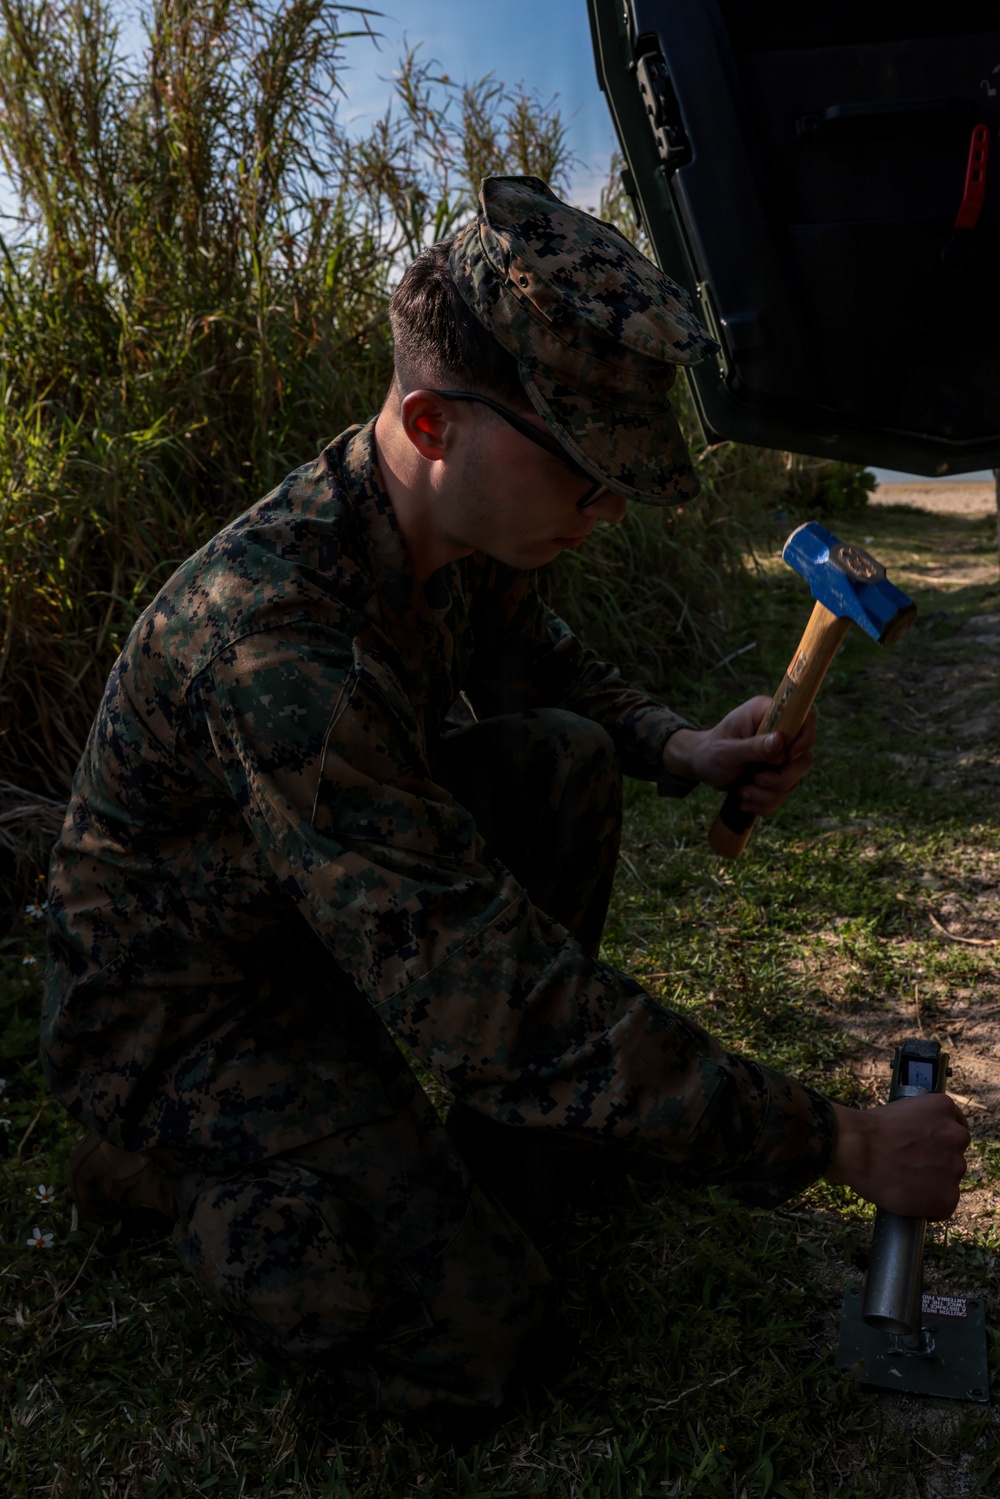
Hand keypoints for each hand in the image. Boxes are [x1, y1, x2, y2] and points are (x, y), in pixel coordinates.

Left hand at [662, 696, 815, 815]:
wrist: (700, 766)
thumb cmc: (709, 751)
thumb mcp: (727, 750)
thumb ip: (753, 746)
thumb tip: (780, 740)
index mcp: (767, 713)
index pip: (803, 718)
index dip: (804, 739)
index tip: (787, 757)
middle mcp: (779, 732)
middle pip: (804, 757)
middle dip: (782, 778)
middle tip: (756, 781)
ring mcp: (780, 754)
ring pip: (794, 779)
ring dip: (769, 794)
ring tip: (743, 792)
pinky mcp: (776, 772)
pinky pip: (784, 793)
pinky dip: (765, 802)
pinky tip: (745, 800)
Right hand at [825, 1096, 970, 1218]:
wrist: (856, 1150)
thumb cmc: (868, 1132)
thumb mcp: (900, 1113)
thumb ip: (920, 1126)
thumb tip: (920, 1147)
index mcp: (945, 1108)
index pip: (955, 1127)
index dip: (939, 1142)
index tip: (926, 1149)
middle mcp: (957, 1135)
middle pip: (953, 1156)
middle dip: (937, 1163)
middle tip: (910, 1169)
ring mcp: (955, 1167)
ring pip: (948, 1182)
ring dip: (932, 1185)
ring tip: (904, 1186)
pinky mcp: (948, 1196)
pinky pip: (942, 1207)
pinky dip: (928, 1209)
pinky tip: (908, 1202)